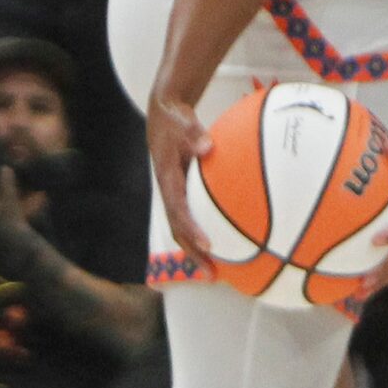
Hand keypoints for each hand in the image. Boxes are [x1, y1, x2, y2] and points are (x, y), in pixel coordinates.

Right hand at [148, 93, 216, 268]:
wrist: (163, 112)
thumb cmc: (175, 118)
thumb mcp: (181, 120)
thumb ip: (193, 132)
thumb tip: (207, 147)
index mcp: (167, 177)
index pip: (177, 209)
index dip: (191, 229)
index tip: (208, 245)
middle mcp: (169, 190)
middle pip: (178, 229)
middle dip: (193, 253)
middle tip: (213, 274)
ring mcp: (175, 192)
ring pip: (183, 227)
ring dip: (197, 249)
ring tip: (217, 271)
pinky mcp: (183, 191)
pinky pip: (191, 216)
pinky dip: (203, 231)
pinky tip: (223, 242)